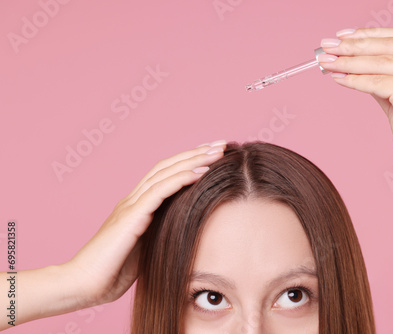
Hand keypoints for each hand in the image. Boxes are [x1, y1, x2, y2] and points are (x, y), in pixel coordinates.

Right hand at [61, 140, 226, 308]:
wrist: (83, 285)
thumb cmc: (112, 272)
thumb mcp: (145, 249)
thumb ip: (159, 234)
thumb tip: (183, 233)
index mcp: (136, 206)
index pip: (165, 175)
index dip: (189, 163)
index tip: (213, 156)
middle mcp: (133, 200)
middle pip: (168, 166)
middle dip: (196, 154)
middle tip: (222, 144)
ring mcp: (130, 205)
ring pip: (166, 173)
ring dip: (194, 160)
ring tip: (218, 152)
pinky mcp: (131, 216)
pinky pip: (160, 191)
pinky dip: (182, 180)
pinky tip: (201, 173)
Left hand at [318, 27, 392, 180]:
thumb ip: (386, 78)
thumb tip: (353, 64)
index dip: (371, 33)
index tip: (345, 36)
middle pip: (389, 44)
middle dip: (354, 44)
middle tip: (327, 46)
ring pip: (380, 62)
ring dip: (348, 60)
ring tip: (326, 61)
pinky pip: (375, 82)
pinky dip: (353, 80)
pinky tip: (337, 78)